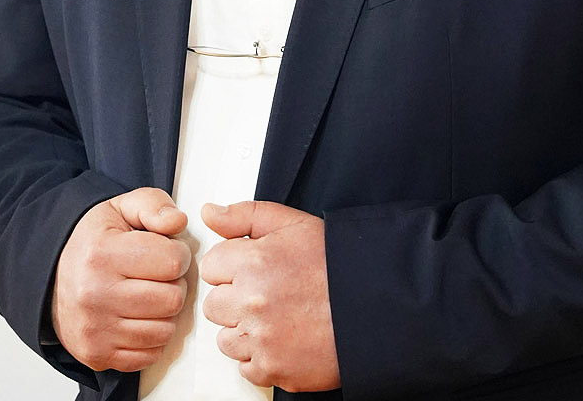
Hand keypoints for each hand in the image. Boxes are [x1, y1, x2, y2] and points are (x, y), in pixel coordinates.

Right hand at [51, 187, 189, 372]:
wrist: (50, 276)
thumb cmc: (94, 241)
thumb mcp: (122, 208)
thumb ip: (154, 205)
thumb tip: (178, 221)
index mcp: (102, 254)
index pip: (172, 261)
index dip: (179, 253)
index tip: (167, 251)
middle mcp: (94, 295)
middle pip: (172, 299)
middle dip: (174, 284)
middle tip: (159, 275)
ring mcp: (94, 330)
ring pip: (165, 330)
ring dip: (165, 313)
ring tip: (149, 294)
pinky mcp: (96, 355)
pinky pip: (150, 355)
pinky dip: (152, 337)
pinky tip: (139, 317)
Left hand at [200, 199, 340, 392]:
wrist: (373, 305)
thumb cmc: (336, 263)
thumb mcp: (292, 223)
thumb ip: (244, 215)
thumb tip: (210, 214)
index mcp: (253, 263)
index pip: (210, 267)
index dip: (232, 267)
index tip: (253, 269)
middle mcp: (252, 303)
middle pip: (214, 305)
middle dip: (235, 298)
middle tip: (268, 293)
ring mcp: (261, 340)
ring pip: (226, 339)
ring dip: (244, 331)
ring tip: (277, 316)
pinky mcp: (274, 370)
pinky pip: (246, 368)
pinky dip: (261, 358)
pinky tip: (284, 339)